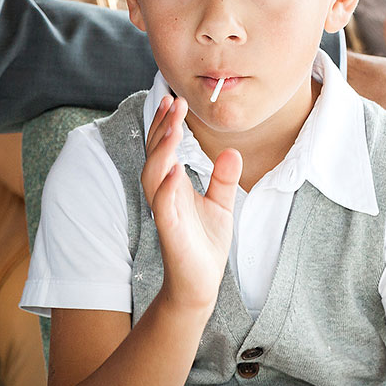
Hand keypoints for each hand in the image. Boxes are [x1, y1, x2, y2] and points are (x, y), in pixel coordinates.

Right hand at [141, 95, 241, 315]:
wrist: (199, 285)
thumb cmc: (204, 245)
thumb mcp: (220, 206)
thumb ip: (222, 179)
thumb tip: (232, 152)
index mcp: (173, 186)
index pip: (164, 149)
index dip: (166, 124)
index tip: (175, 99)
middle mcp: (164, 195)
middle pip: (155, 155)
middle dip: (161, 128)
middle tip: (174, 101)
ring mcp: (165, 213)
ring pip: (154, 176)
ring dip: (161, 151)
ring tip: (172, 128)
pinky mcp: (170, 232)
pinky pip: (164, 207)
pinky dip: (167, 188)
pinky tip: (175, 171)